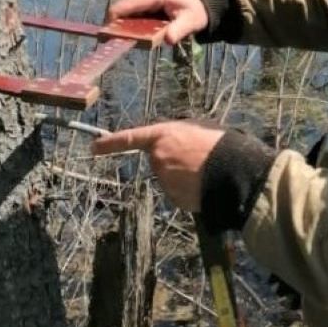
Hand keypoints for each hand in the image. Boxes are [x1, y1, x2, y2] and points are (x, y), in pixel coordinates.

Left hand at [90, 120, 223, 211]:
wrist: (233, 170)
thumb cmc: (218, 145)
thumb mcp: (197, 129)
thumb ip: (177, 137)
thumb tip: (173, 145)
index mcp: (162, 136)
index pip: (130, 138)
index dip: (110, 143)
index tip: (94, 148)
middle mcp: (158, 158)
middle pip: (158, 162)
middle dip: (173, 162)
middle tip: (197, 159)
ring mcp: (164, 180)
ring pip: (170, 179)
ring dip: (183, 177)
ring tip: (205, 171)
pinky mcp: (174, 197)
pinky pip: (179, 193)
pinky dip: (189, 191)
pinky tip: (204, 185)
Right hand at [108, 0, 208, 44]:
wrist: (202, 1)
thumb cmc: (196, 11)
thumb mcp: (191, 22)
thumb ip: (179, 30)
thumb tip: (168, 40)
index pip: (124, 5)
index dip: (112, 20)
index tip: (106, 36)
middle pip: (122, 9)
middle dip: (119, 26)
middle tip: (119, 43)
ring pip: (126, 12)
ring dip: (126, 26)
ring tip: (131, 40)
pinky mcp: (145, 0)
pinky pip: (133, 13)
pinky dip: (133, 24)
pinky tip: (140, 34)